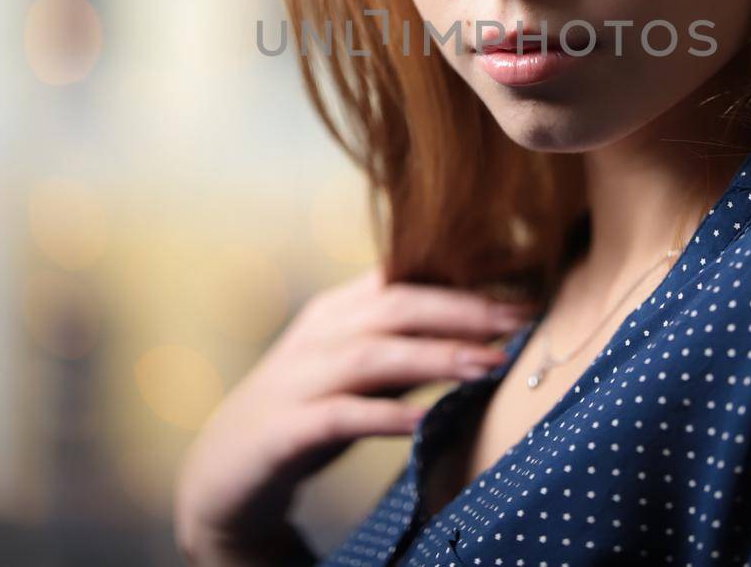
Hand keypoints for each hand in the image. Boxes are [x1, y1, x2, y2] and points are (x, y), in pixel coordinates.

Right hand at [172, 265, 537, 564]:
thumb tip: (488, 328)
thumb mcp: (363, 373)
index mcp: (338, 310)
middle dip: (462, 309)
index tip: (525, 278)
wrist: (225, 473)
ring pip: (372, 353)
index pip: (406, 278)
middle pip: (395, 305)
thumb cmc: (310, 414)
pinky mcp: (283, 430)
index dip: (464, 276)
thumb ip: (413, 347)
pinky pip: (339, 416)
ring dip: (435, 356)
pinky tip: (424, 421)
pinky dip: (384, 415)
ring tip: (489, 365)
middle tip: (522, 319)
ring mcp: (297, 379)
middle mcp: (318, 335)